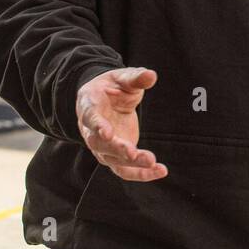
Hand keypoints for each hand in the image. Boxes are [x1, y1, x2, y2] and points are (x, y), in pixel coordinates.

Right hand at [77, 67, 166, 181]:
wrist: (105, 97)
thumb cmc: (113, 86)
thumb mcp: (123, 77)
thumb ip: (135, 77)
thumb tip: (151, 75)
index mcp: (89, 106)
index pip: (91, 118)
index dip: (97, 126)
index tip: (107, 134)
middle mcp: (91, 130)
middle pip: (100, 144)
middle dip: (117, 150)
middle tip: (133, 154)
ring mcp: (101, 146)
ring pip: (112, 160)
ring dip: (132, 165)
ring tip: (153, 164)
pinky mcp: (115, 155)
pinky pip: (124, 169)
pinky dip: (141, 173)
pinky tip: (159, 171)